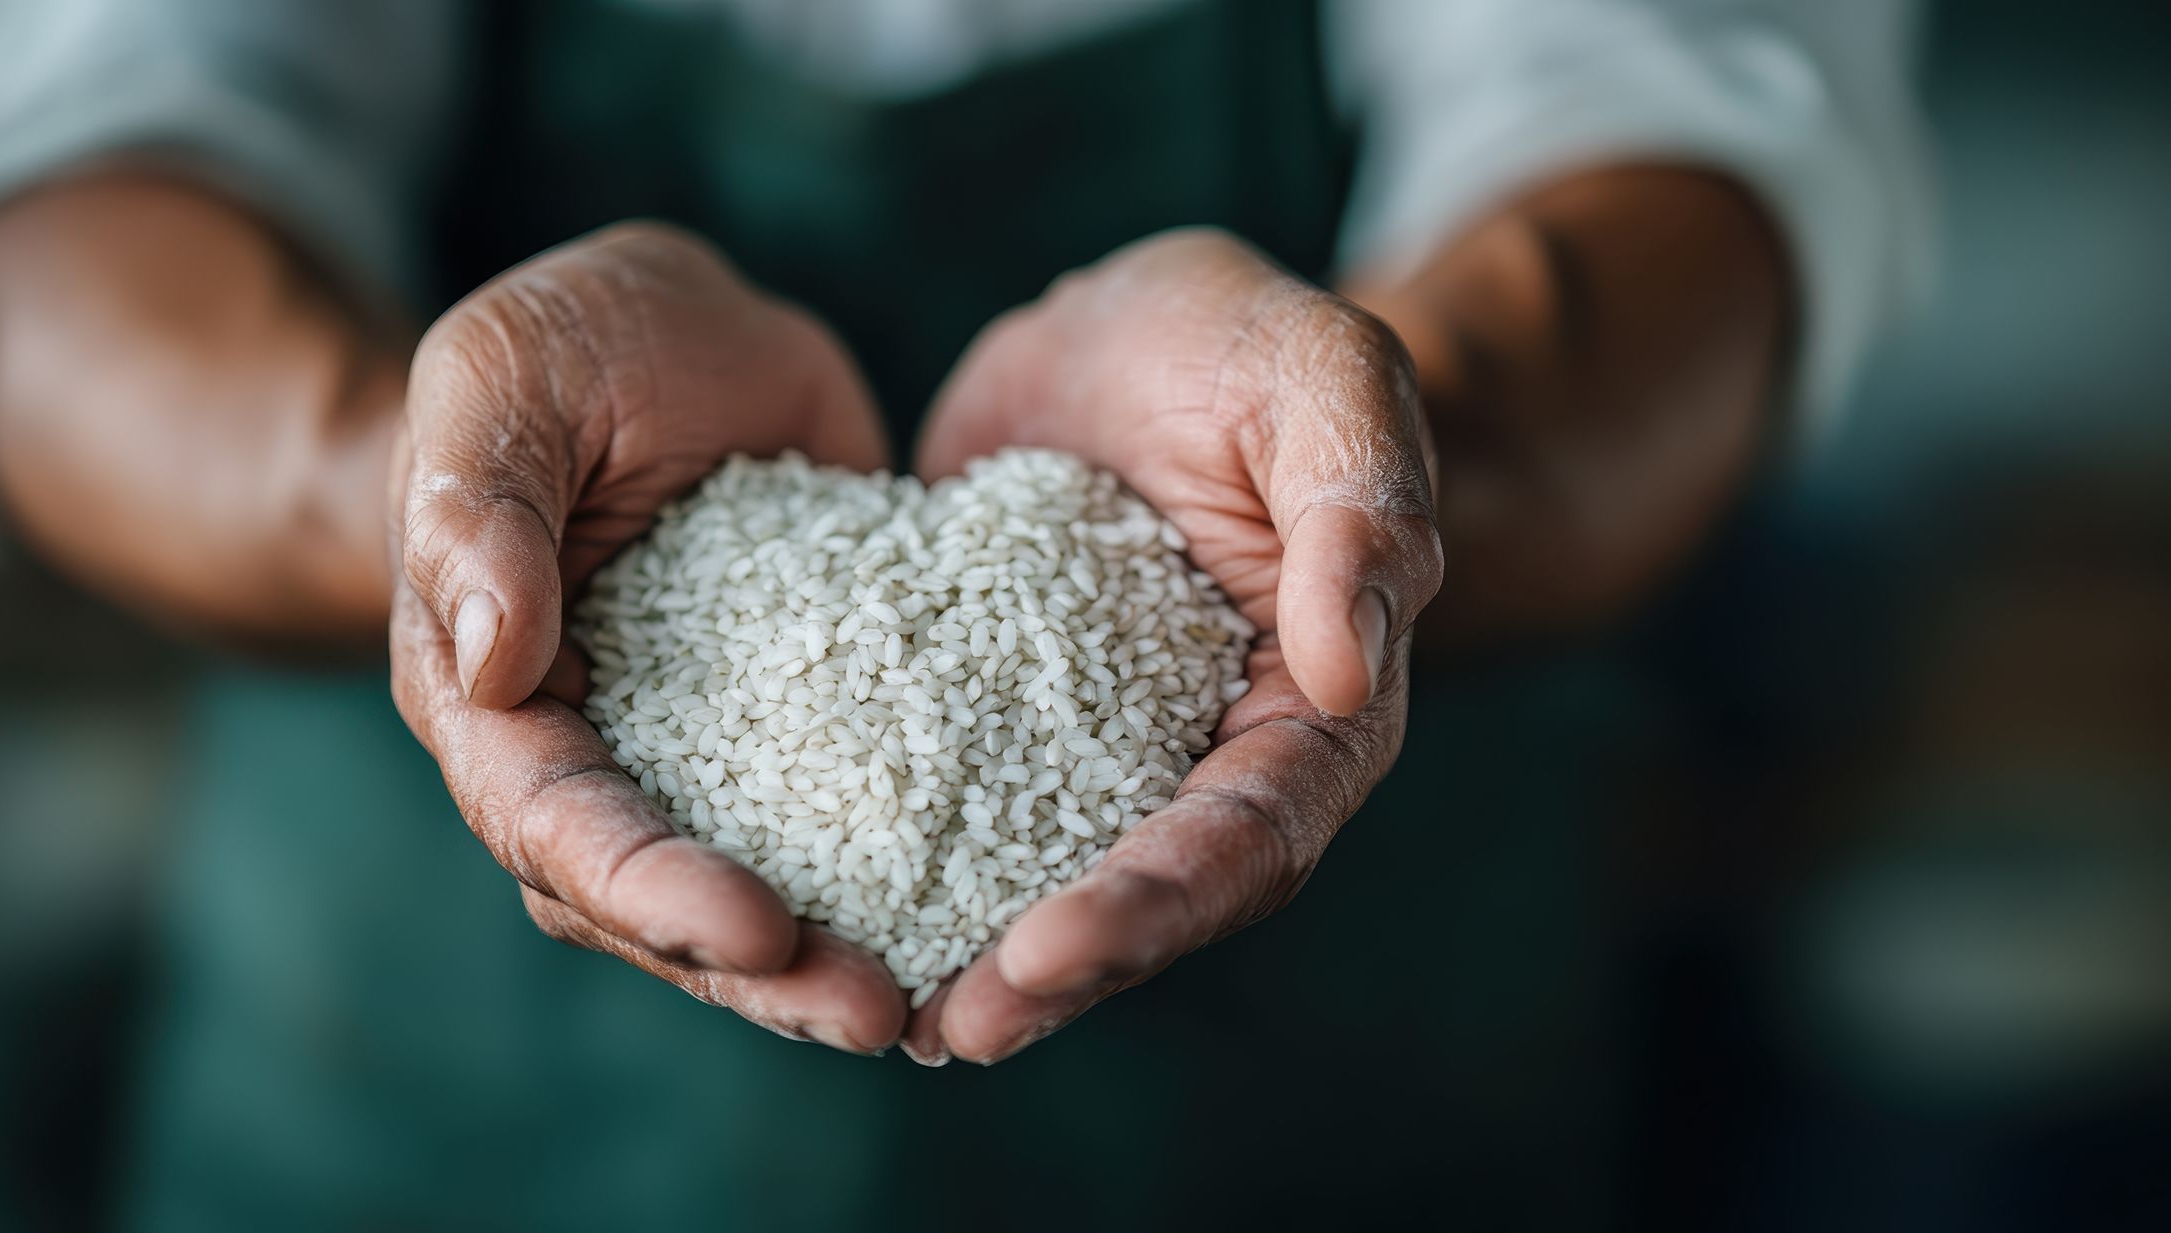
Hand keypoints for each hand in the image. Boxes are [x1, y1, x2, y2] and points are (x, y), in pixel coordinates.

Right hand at [388, 223, 907, 1053]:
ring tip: (929, 1009)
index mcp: (491, 694)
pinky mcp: (809, 726)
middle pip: (651, 901)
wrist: (680, 335)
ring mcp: (703, 752)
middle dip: (755, 971)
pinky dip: (904, 872)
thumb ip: (479, 507)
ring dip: (827, 957)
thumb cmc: (562, 345)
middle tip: (873, 1013)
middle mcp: (594, 751)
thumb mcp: (504, 378)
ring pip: (749, 888)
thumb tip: (493, 660)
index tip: (756, 929)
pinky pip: (848, 815)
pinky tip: (993, 909)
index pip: (552, 821)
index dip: (646, 887)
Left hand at [906, 228, 1443, 1063]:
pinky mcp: (996, 725)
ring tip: (875, 1018)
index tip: (1050, 949)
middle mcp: (1212, 760)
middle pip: (1153, 897)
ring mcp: (1101, 756)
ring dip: (976, 959)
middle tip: (953, 1027)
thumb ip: (1359, 501)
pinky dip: (902, 870)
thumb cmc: (1255, 346)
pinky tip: (810, 913)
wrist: (1139, 339)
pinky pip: (956, 812)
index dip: (1160, 901)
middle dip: (1060, 970)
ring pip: (1052, 881)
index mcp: (1314, 708)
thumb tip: (1346, 664)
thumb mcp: (1323, 374)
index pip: (1255, 832)